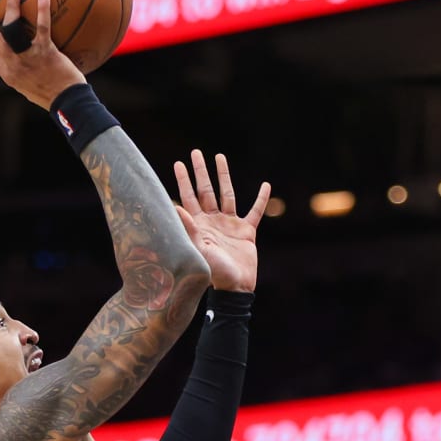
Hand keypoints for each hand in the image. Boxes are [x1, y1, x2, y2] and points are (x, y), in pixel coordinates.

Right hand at [0, 0, 85, 109]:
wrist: (69, 105)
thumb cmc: (54, 97)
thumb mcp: (30, 87)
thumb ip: (22, 71)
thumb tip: (21, 60)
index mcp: (6, 72)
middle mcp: (12, 64)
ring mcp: (27, 58)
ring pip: (12, 28)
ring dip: (11, 6)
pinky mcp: (46, 54)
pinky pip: (42, 28)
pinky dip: (42, 10)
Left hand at [174, 151, 270, 291]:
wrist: (235, 287)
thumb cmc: (214, 272)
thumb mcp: (198, 249)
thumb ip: (188, 228)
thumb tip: (174, 206)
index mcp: (200, 225)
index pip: (189, 197)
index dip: (184, 180)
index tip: (179, 163)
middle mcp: (213, 221)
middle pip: (206, 190)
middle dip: (201, 171)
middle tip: (195, 152)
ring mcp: (230, 225)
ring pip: (227, 194)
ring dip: (224, 176)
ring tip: (220, 157)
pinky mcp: (247, 231)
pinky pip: (255, 211)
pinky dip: (261, 199)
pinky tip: (266, 185)